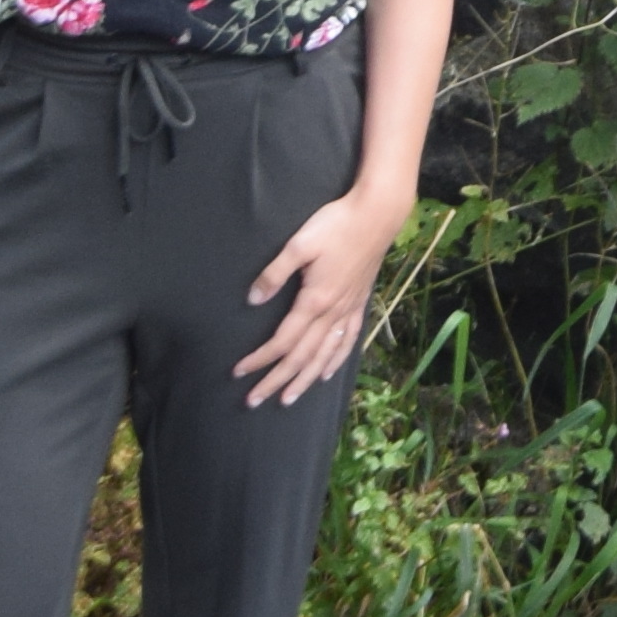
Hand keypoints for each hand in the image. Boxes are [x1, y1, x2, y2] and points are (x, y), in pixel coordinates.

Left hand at [237, 185, 407, 406]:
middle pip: (301, 357)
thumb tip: (253, 300)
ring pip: (324, 356)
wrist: (377, 215)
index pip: (282, 341)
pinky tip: (326, 374)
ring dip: (304, 380)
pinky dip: (335, 361)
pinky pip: (347, 341)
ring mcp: (348, 310)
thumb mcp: (299, 245)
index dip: (260, 359)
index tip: (239, 372)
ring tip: (288, 399)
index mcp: (314, 301)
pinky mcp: (359, 303)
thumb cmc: (336, 225)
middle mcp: (332, 313)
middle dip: (276, 380)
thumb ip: (274, 274)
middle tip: (254, 400)